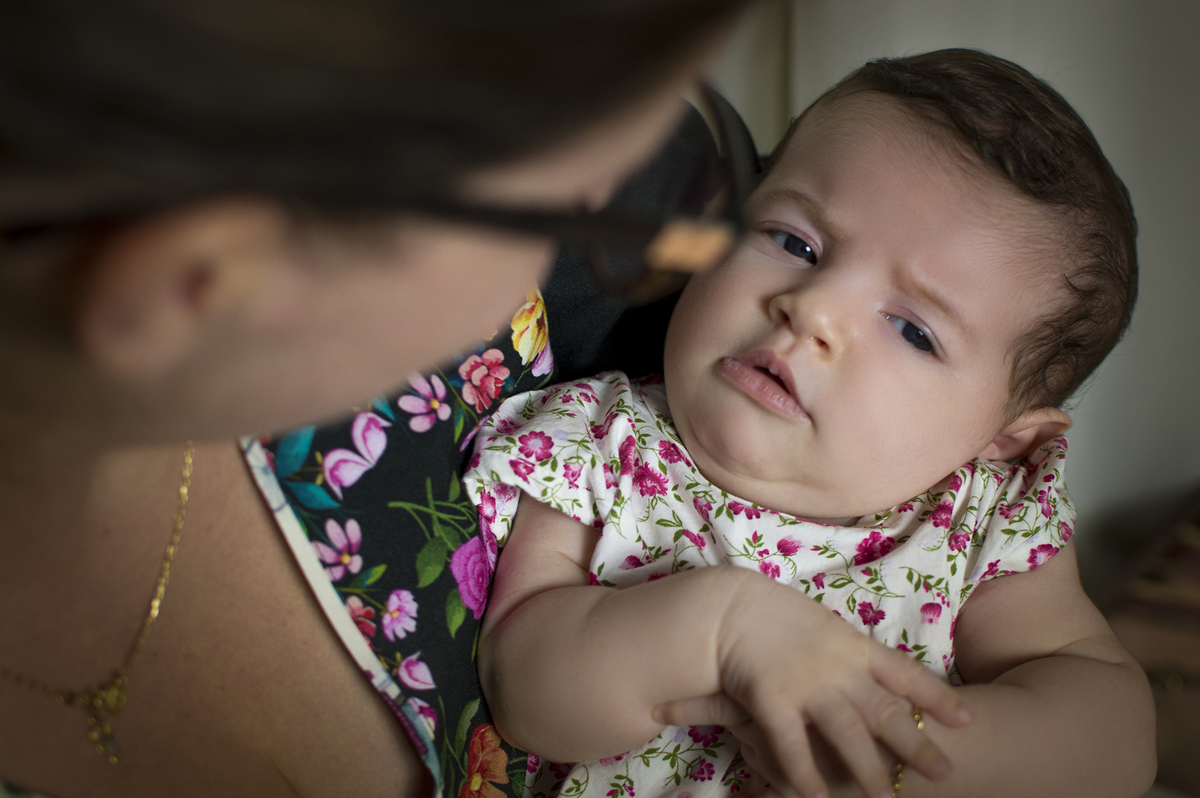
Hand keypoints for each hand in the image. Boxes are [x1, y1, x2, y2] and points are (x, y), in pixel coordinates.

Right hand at [659, 570, 968, 797]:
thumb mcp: (821, 624)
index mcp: (853, 645)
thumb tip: (874, 674)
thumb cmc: (773, 612)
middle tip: (944, 772)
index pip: (905, 673)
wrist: (727, 604)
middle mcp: (838, 667)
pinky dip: (804, 773)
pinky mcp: (772, 699)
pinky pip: (792, 744)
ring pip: (847, 732)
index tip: (965, 720)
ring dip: (868, 769)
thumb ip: (847, 652)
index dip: (936, 697)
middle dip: (916, 745)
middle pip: (885, 711)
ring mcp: (807, 684)